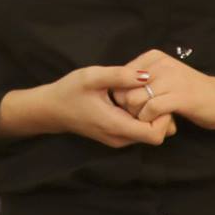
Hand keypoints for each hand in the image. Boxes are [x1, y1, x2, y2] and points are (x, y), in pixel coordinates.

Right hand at [0, 66, 169, 148]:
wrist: (50, 109)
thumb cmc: (69, 92)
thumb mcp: (91, 77)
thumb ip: (119, 75)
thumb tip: (147, 75)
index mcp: (116, 126)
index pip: (155, 134)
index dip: (163, 116)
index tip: (156, 96)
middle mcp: (120, 138)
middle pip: (157, 134)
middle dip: (161, 114)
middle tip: (153, 91)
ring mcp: (118, 139)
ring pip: (150, 132)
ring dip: (152, 114)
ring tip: (143, 92)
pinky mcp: (117, 136)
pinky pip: (140, 130)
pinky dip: (143, 116)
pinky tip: (134, 98)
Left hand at [114, 49, 214, 130]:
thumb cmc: (189, 92)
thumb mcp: (163, 78)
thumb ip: (141, 80)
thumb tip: (114, 93)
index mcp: (154, 57)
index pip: (119, 78)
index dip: (122, 98)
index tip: (136, 107)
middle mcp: (161, 64)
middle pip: (123, 90)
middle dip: (129, 109)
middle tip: (144, 116)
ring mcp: (171, 78)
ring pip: (134, 100)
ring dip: (139, 117)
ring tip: (153, 119)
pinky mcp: (180, 96)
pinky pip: (150, 109)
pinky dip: (150, 120)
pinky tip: (161, 122)